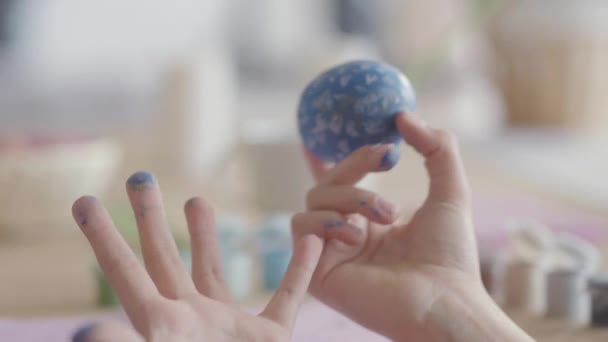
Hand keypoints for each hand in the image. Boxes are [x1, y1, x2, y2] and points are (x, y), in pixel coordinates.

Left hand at [71, 172, 321, 341]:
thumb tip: (83, 336)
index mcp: (162, 328)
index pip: (126, 273)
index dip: (104, 238)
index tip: (85, 199)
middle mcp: (191, 322)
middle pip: (164, 260)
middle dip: (150, 218)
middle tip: (140, 178)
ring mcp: (229, 330)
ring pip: (214, 272)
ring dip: (208, 236)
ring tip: (195, 198)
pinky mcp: (270, 340)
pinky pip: (286, 299)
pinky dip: (300, 271)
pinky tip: (311, 241)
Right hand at [294, 113, 532, 340]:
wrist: (444, 303)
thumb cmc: (450, 257)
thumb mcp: (450, 192)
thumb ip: (437, 149)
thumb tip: (404, 115)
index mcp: (371, 222)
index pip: (343, 181)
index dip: (339, 155)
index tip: (358, 132)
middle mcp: (347, 234)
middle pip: (327, 182)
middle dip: (355, 164)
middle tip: (387, 156)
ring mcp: (330, 251)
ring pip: (313, 199)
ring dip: (352, 196)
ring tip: (388, 215)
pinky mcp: (316, 270)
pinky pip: (302, 226)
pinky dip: (327, 221)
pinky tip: (357, 235)